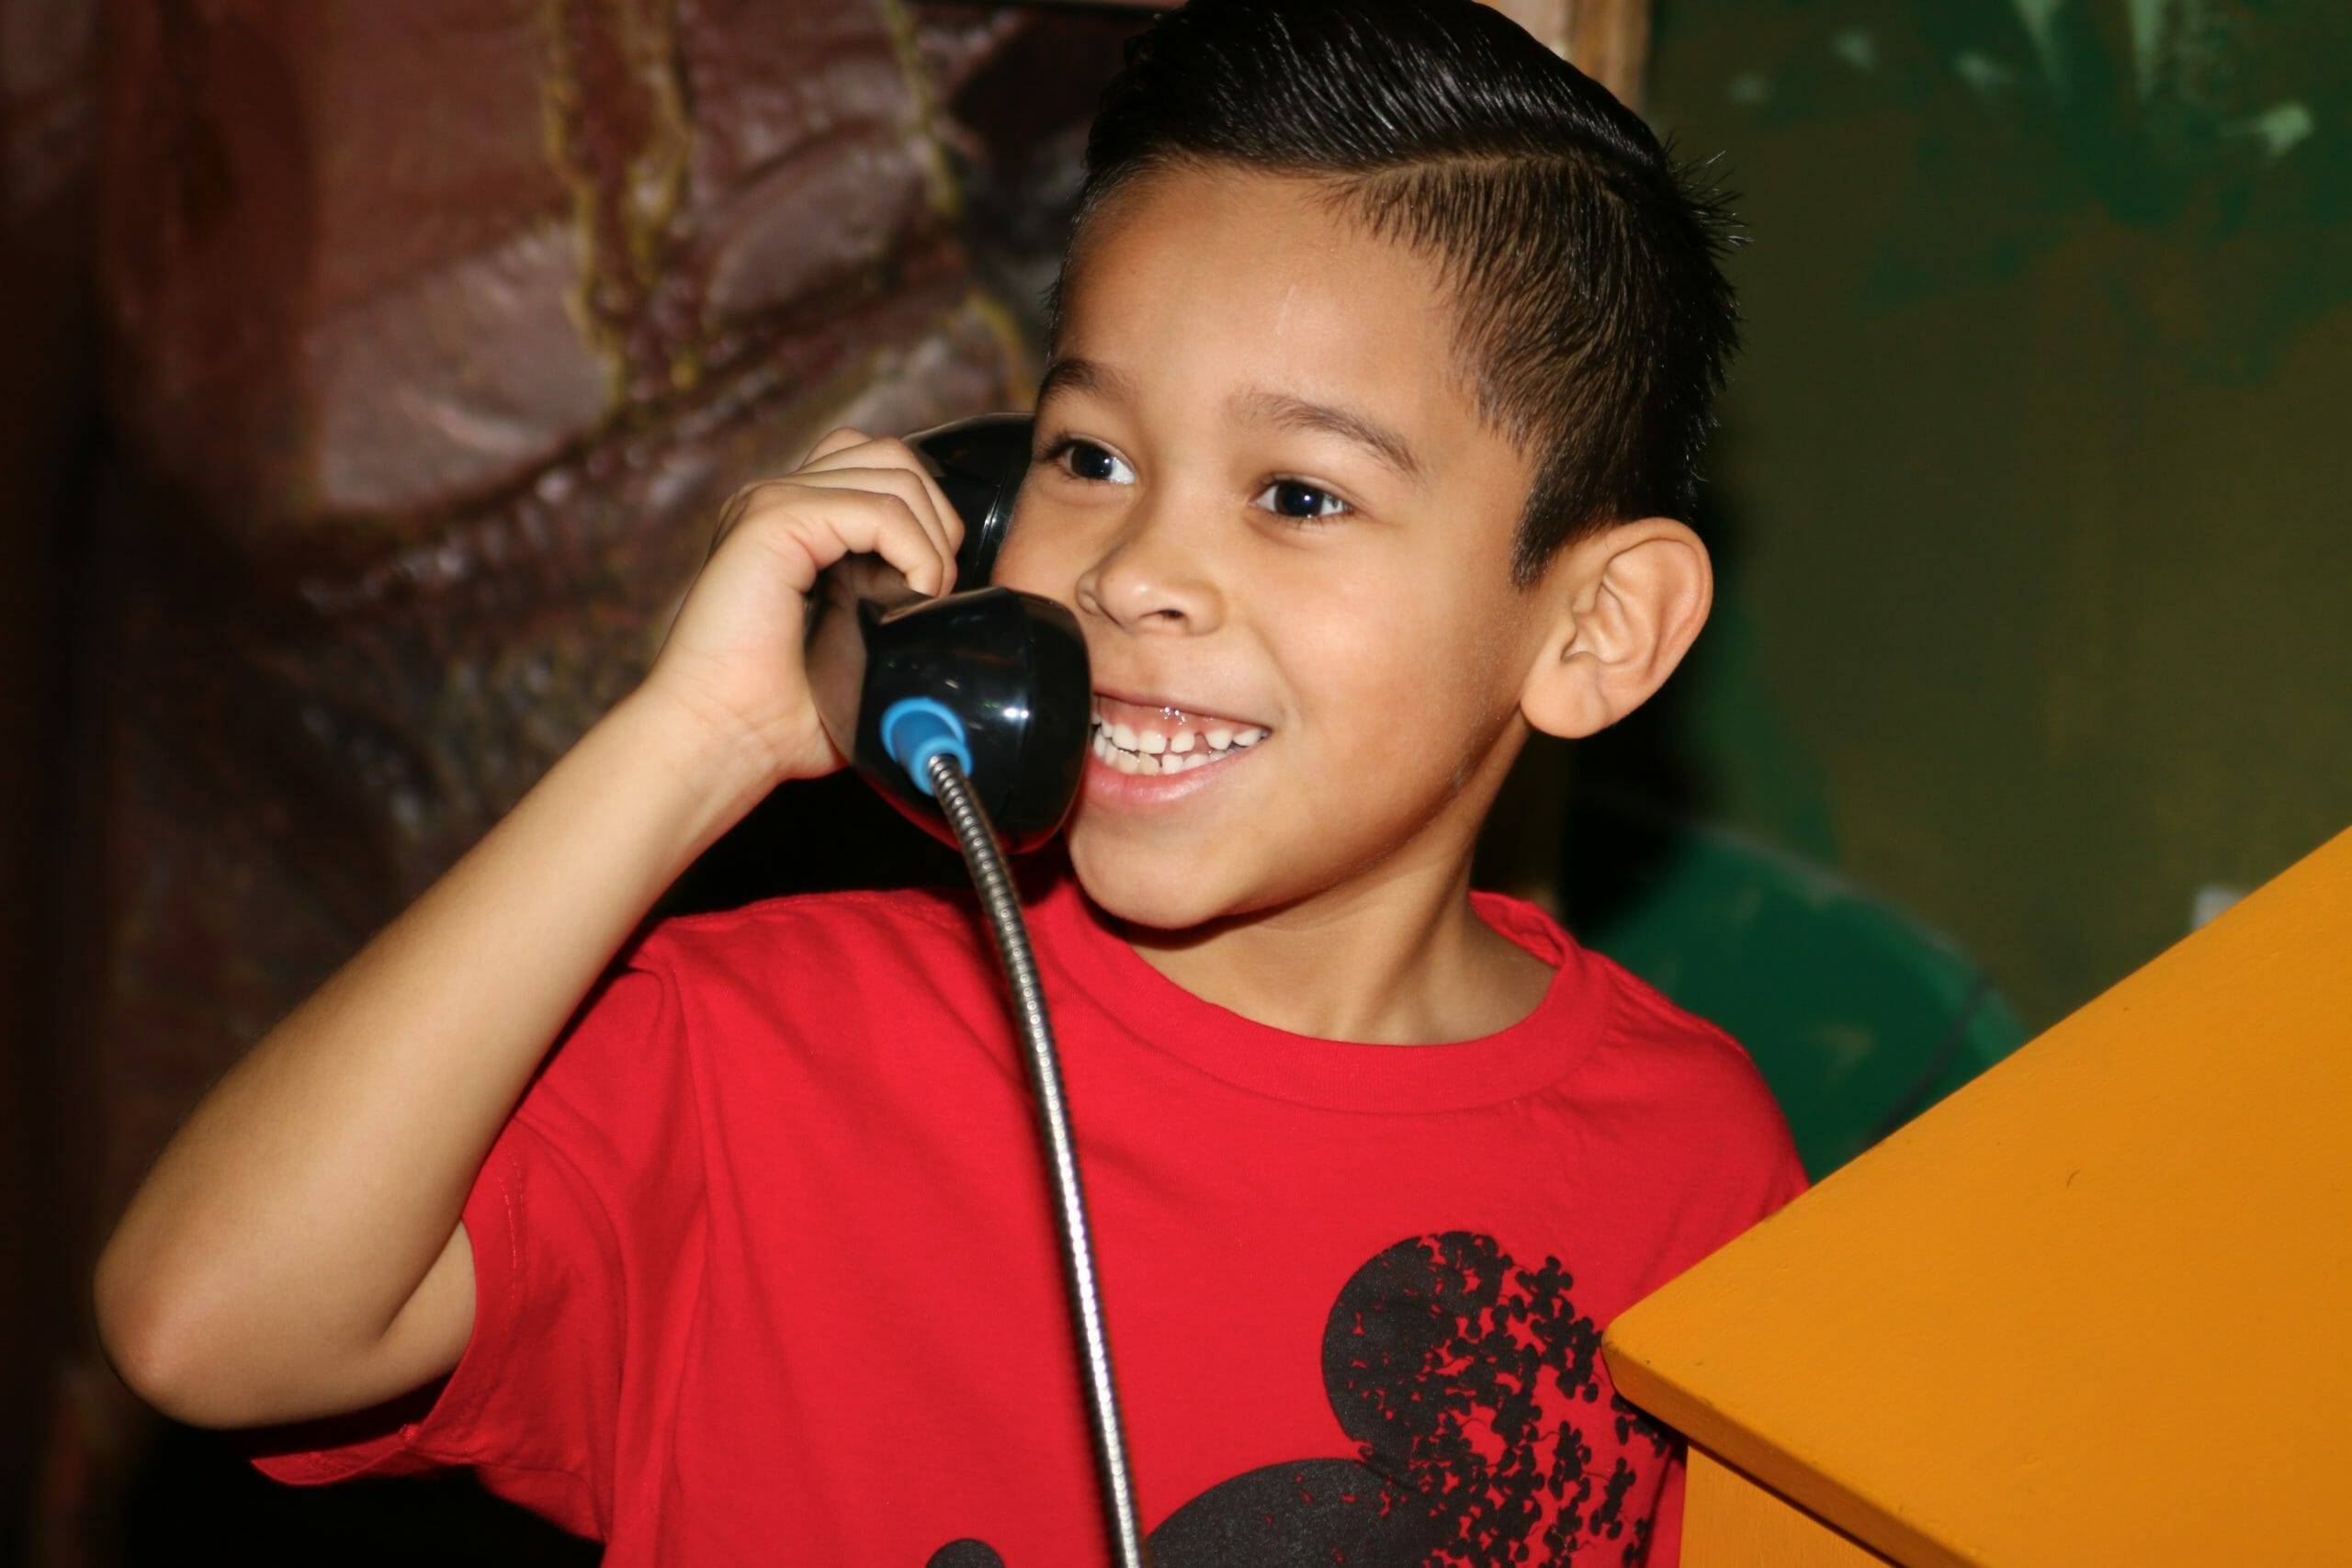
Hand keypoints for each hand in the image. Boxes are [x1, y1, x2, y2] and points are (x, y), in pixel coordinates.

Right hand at [638, 427, 966, 787]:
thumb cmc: (778, 718)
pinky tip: (911, 597)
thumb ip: (894, 614)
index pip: (880, 470)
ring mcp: (769, 502)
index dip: (927, 522)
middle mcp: (777, 500)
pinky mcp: (772, 520)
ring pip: (895, 471)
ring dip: (931, 537)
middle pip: (894, 456)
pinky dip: (918, 552)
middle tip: (934, 592)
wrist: (718, 740)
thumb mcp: (854, 655)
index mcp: (791, 524)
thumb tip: (957, 613)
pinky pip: (882, 509)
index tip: (932, 594)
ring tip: (923, 598)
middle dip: (938, 519)